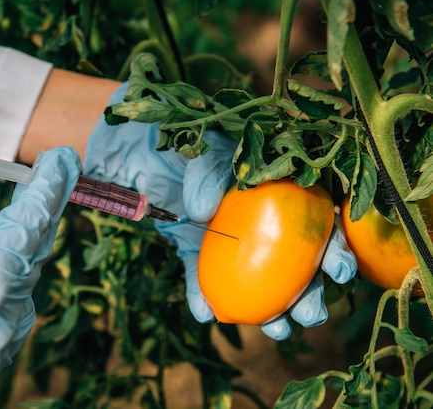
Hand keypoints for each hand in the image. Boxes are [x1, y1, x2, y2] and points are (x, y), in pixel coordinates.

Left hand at [84, 83, 356, 339]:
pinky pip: (197, 274)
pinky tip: (203, 314)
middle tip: (310, 316)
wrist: (129, 144)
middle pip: (289, 261)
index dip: (331, 247)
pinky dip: (199, 295)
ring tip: (277, 332)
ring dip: (265, 307)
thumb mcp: (199, 147)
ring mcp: (220, 235)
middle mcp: (251, 217)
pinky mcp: (188, 245)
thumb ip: (206, 173)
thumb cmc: (174, 136)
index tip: (338, 271)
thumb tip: (203, 209)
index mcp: (269, 188)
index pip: (312, 221)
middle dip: (306, 292)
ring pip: (249, 276)